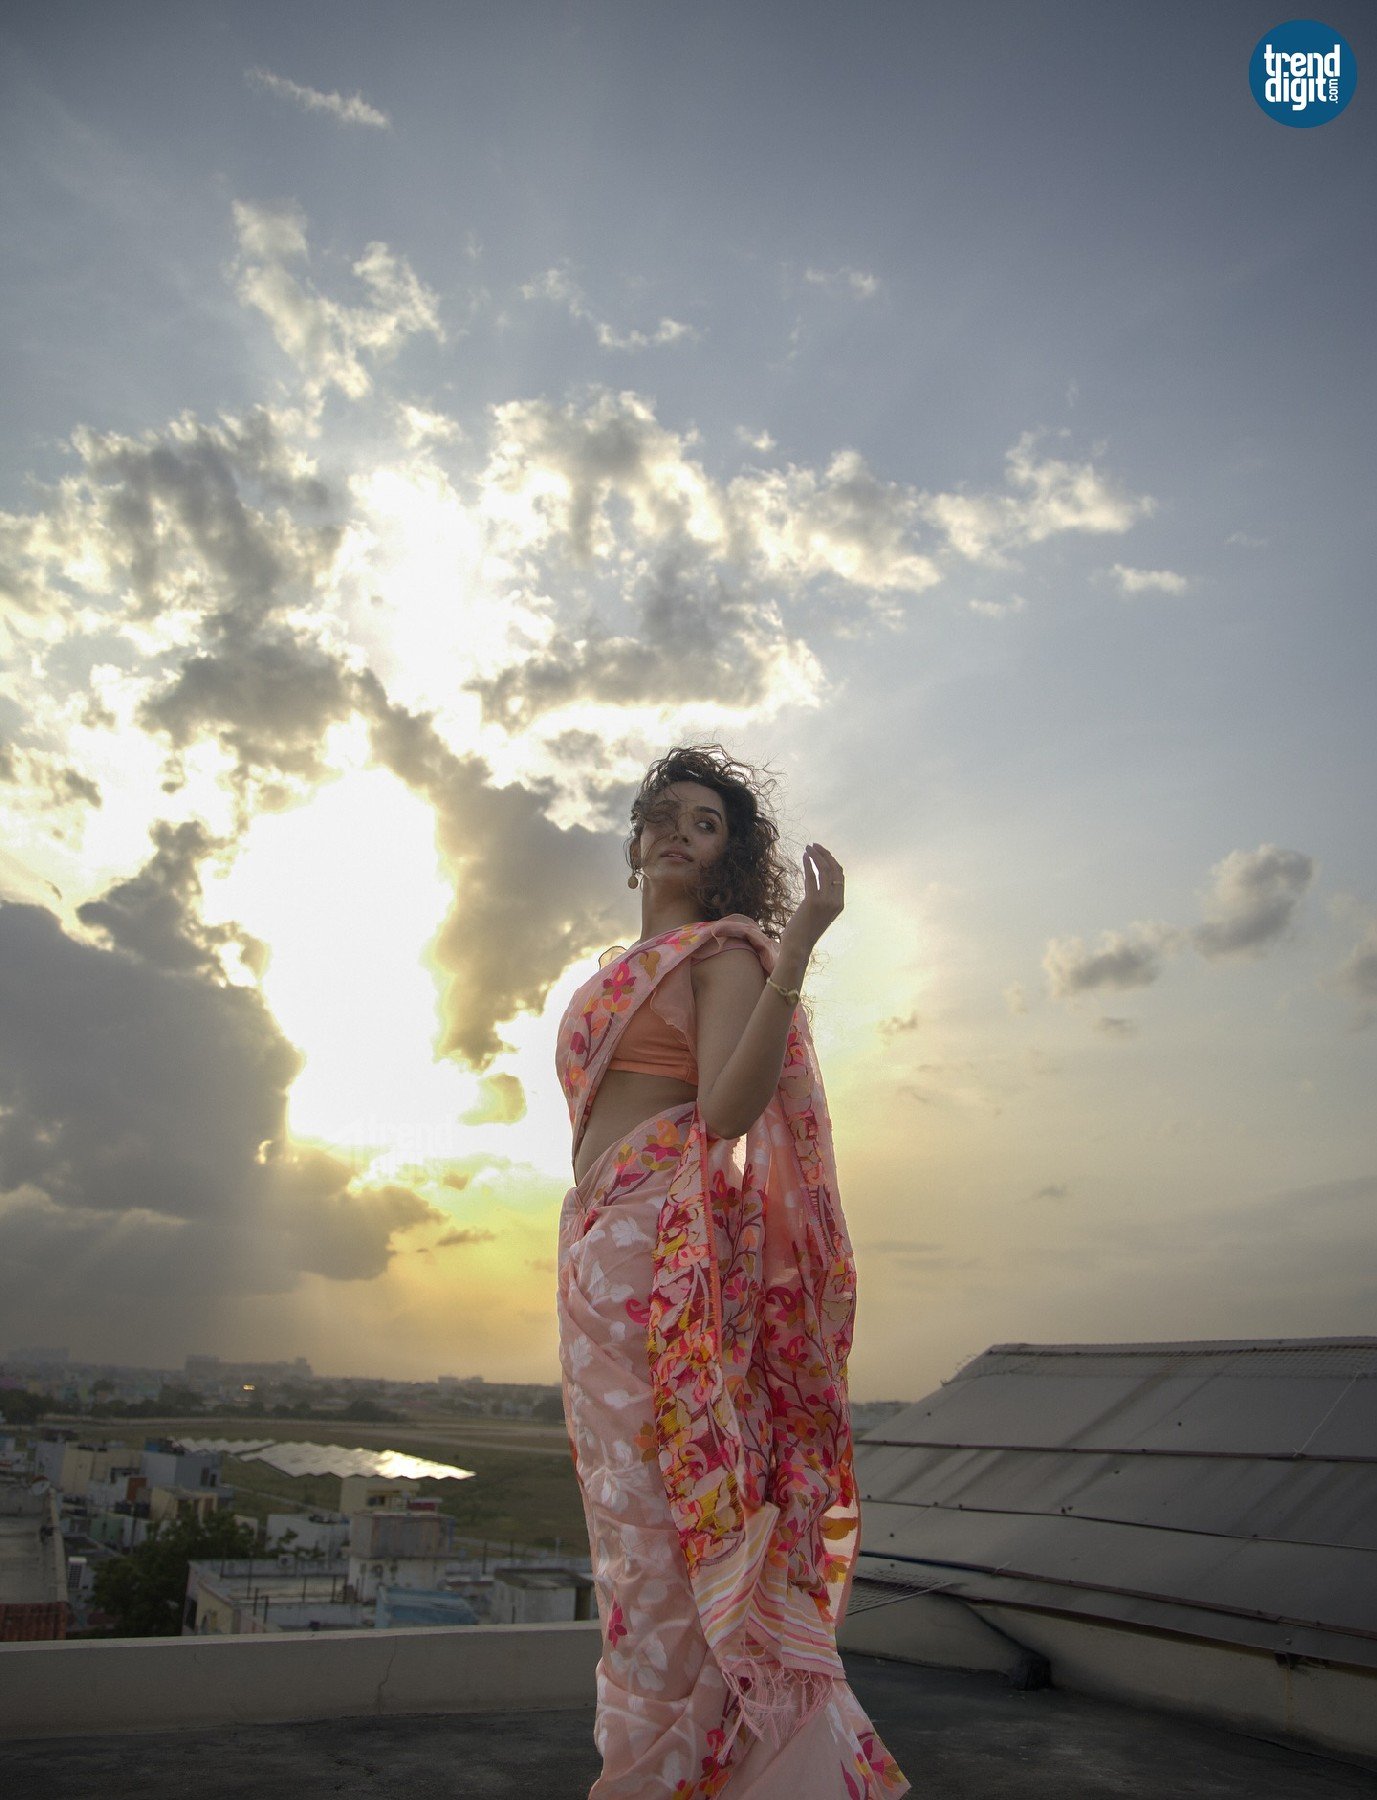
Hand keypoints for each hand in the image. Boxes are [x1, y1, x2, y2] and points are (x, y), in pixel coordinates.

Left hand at [780, 842, 844, 959]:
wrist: (798, 947)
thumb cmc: (804, 932)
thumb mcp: (818, 915)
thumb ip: (822, 901)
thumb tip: (816, 887)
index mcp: (840, 904)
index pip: (840, 877)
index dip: (833, 862)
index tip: (822, 853)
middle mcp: (836, 901)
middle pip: (835, 870)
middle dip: (825, 855)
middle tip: (815, 845)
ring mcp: (826, 901)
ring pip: (824, 871)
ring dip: (816, 856)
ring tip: (808, 847)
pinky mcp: (813, 901)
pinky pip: (812, 877)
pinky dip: (808, 864)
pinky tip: (804, 857)